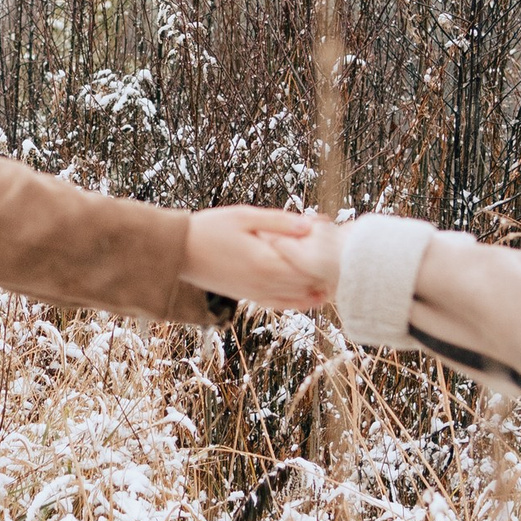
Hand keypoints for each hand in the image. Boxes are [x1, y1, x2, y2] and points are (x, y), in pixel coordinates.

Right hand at [183, 205, 332, 310]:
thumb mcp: (245, 216)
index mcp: (266, 262)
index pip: (310, 266)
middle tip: (343, 258)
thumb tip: (311, 225)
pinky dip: (299, 302)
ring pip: (297, 297)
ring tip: (336, 277)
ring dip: (317, 288)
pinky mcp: (247, 297)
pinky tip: (313, 297)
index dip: (328, 256)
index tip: (339, 242)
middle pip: (308, 283)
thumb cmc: (210, 228)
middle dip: (326, 272)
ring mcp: (256, 293)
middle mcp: (264, 283)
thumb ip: (279, 222)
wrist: (178, 251)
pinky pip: (279, 304)